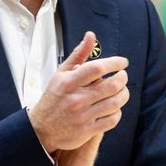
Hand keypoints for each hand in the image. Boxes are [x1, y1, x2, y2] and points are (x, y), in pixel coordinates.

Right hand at [28, 32, 128, 153]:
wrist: (41, 129)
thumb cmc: (54, 98)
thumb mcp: (61, 73)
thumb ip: (78, 54)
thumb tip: (91, 35)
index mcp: (69, 82)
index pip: (97, 68)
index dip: (114, 63)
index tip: (123, 62)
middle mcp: (76, 99)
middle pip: (111, 85)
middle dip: (123, 78)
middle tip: (123, 76)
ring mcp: (83, 116)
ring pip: (115, 103)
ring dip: (124, 94)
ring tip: (122, 90)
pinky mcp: (88, 130)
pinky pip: (112, 120)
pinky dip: (117, 112)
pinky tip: (115, 107)